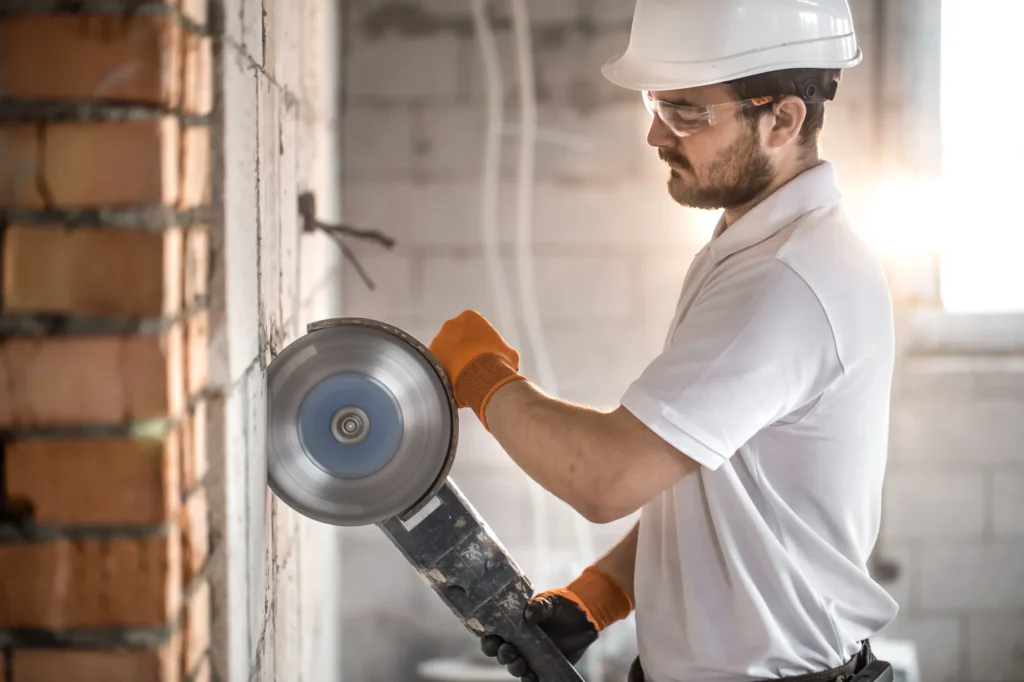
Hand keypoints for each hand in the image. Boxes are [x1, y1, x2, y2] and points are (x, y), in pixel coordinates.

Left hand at [428, 310, 524, 427]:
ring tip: (465, 377)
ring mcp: (438, 340)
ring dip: (454, 360)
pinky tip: (455, 382)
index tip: (486, 355)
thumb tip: (505, 360)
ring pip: (447, 350)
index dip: (482, 342)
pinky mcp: (430, 357)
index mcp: (471, 317)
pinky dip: (445, 371)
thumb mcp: (509, 355)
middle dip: (465, 350)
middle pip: (459, 337)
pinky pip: (439, 363)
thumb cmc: (496, 361)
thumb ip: (504, 351)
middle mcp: (451, 324)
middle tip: (474, 366)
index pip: (476, 326)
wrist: (478, 378)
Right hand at [480, 566, 632, 679]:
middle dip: (502, 655)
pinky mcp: (545, 668)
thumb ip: (540, 605)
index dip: (489, 640)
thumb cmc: (562, 606)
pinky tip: (532, 678)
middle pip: (502, 654)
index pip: (494, 635)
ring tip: (521, 664)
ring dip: (514, 668)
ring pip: (516, 668)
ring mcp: (532, 657)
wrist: (583, 617)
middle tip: (509, 651)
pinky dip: (530, 681)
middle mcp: (520, 644)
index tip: (492, 640)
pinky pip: (534, 679)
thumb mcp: (551, 601)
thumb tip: (529, 613)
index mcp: (514, 626)